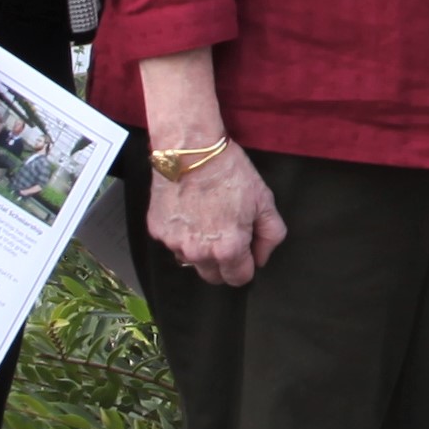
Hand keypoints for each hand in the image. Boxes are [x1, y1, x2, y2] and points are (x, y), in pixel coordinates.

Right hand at [145, 141, 288, 286]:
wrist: (190, 149)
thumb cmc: (230, 172)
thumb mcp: (264, 200)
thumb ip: (271, 235)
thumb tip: (260, 258)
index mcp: (229, 249)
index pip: (238, 278)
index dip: (246, 264)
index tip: (245, 248)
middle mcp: (199, 254)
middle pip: (213, 276)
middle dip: (223, 263)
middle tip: (226, 234)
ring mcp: (174, 243)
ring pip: (191, 260)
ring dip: (199, 249)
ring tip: (205, 218)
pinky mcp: (157, 231)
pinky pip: (173, 242)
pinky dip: (181, 233)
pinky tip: (188, 210)